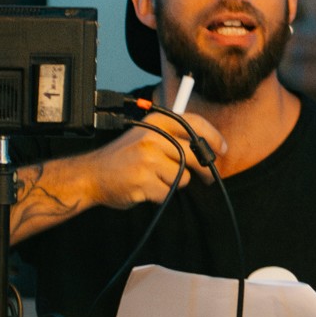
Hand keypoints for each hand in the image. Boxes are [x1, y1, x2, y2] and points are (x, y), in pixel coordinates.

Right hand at [87, 110, 225, 210]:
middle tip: (208, 177)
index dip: (213, 137)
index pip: (193, 123)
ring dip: (173, 183)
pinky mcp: (145, 180)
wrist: (93, 175)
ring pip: (183, 177)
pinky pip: (168, 192)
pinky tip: (145, 188)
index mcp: (156, 122)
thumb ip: (173, 138)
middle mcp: (153, 137)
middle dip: (205, 170)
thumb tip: (210, 149)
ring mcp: (148, 158)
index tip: (222, 149)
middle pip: (195, 154)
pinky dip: (160, 194)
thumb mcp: (146, 136)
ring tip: (154, 179)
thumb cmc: (124, 158)